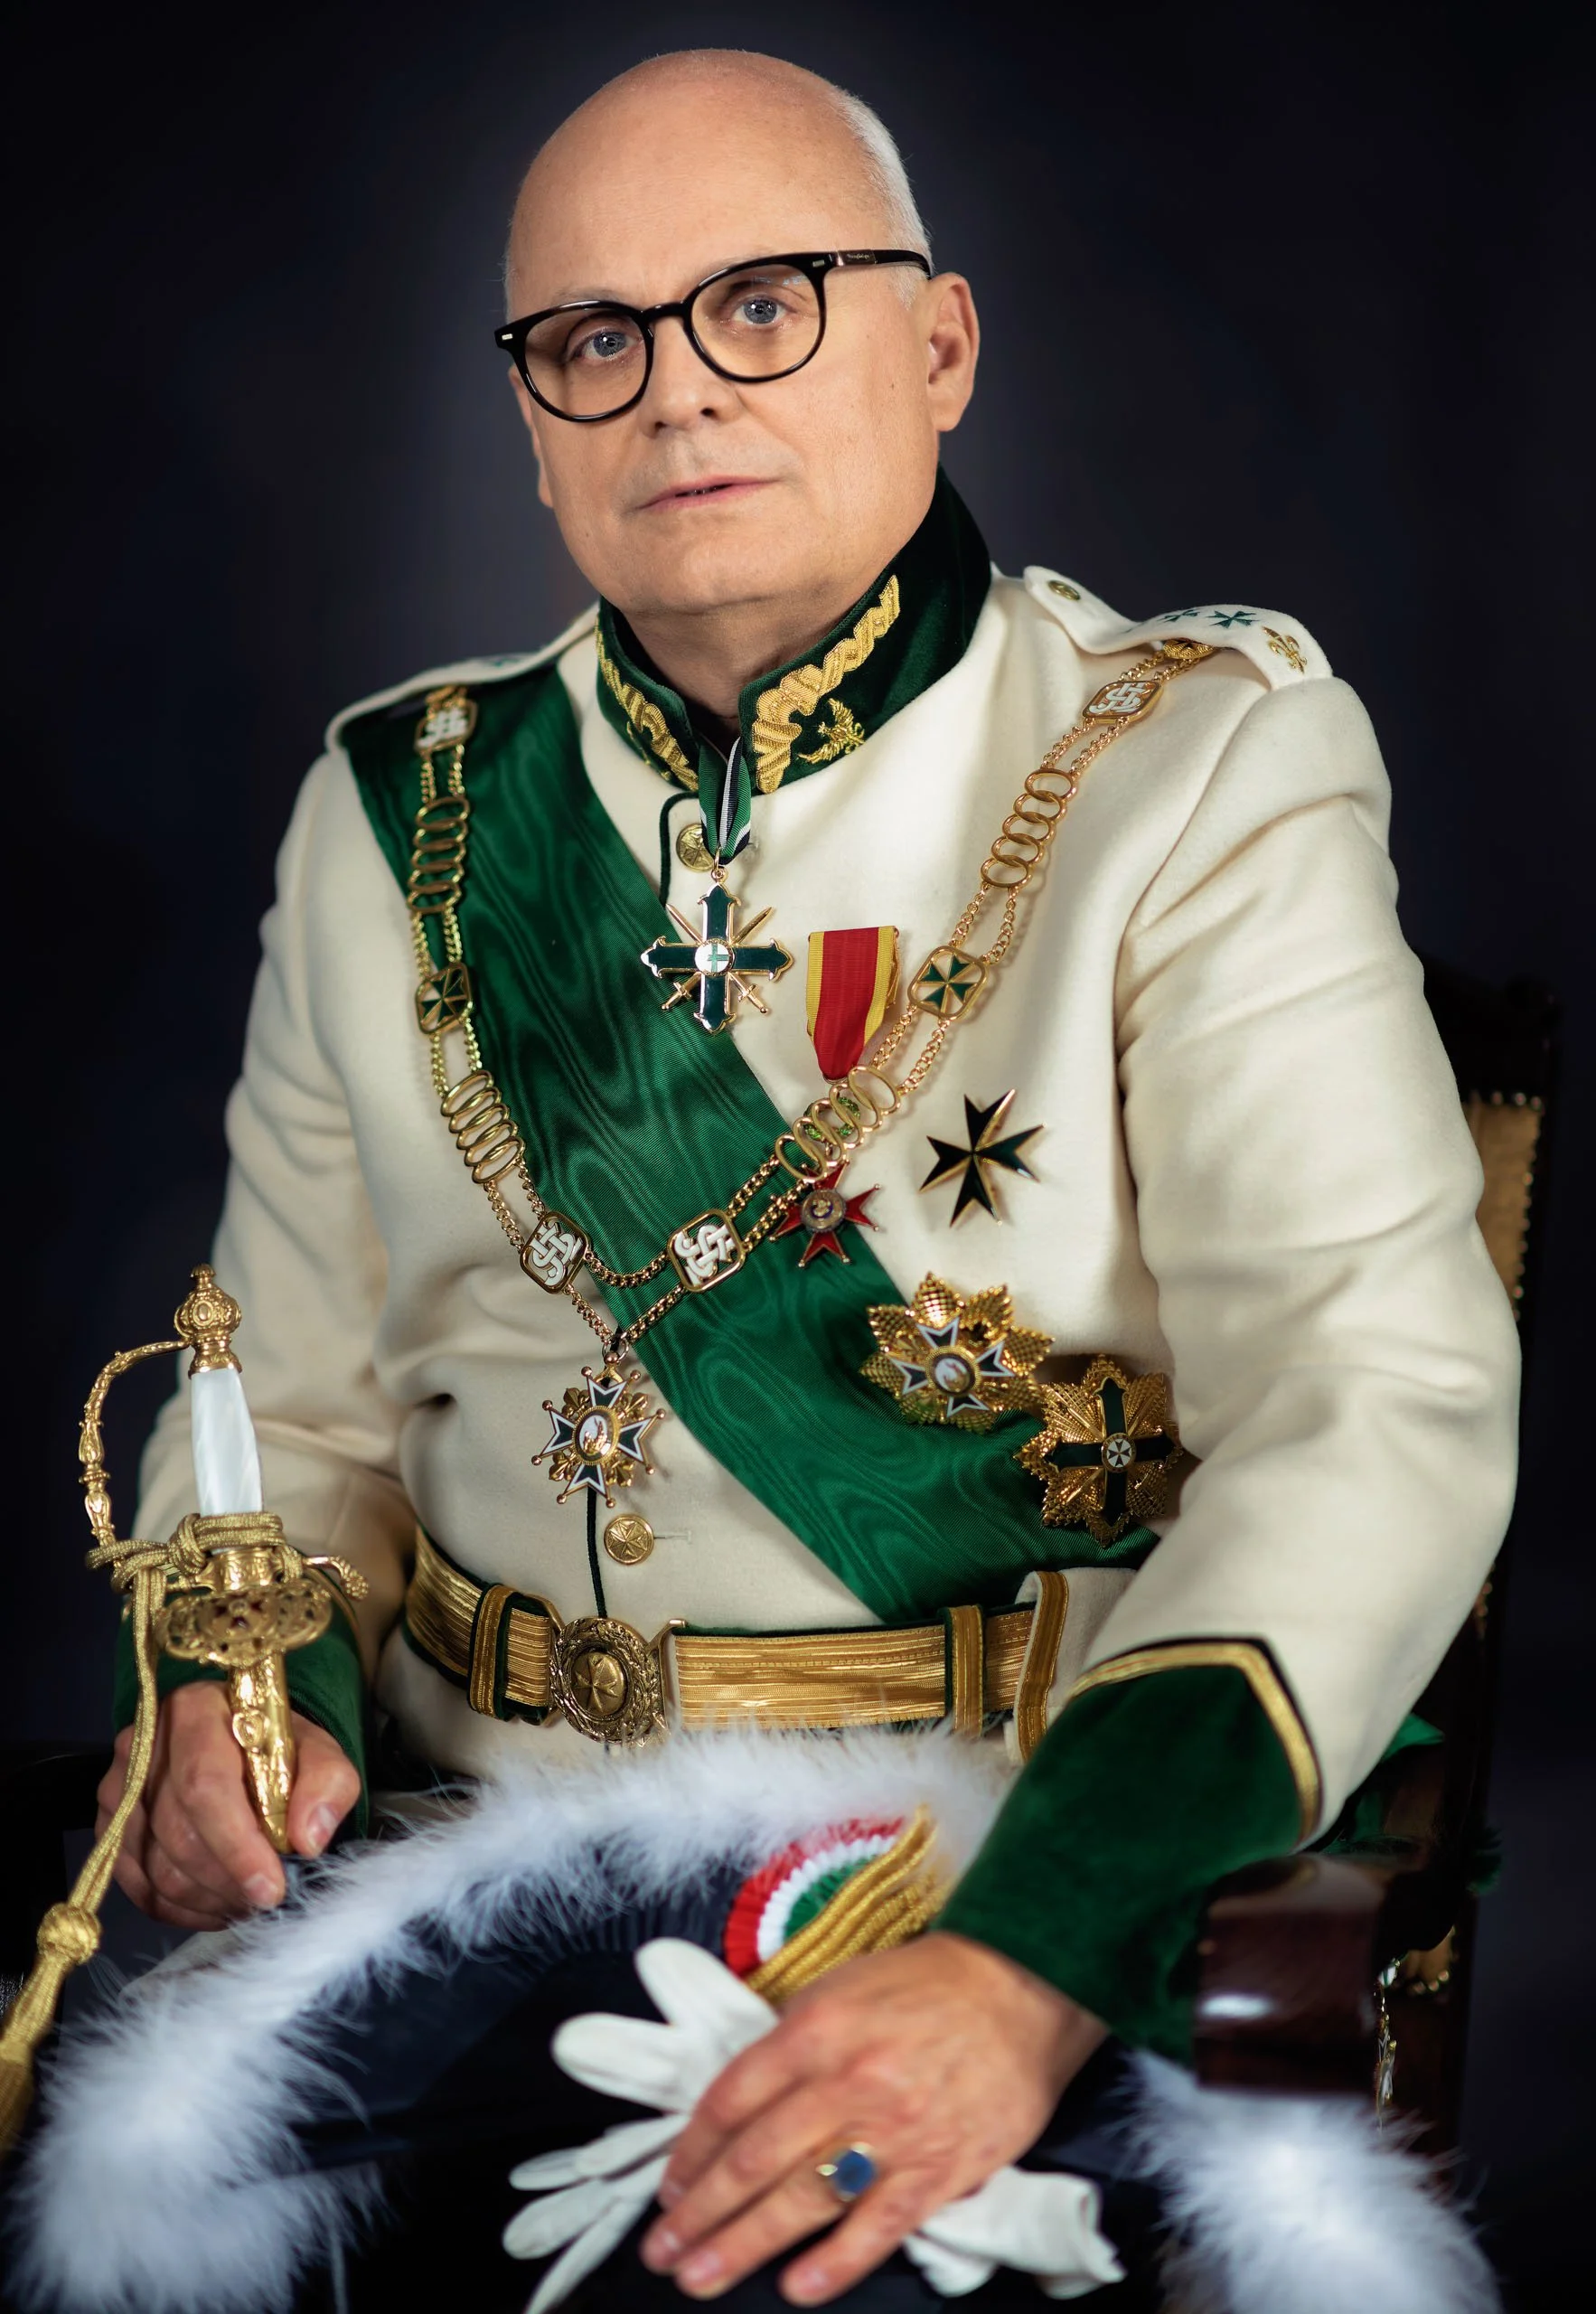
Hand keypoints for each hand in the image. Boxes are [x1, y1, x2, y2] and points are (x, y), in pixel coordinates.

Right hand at [95, 1682, 359, 1929]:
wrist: (239, 1747)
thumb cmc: (278, 1750)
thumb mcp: (319, 1753)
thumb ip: (327, 1784)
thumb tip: (309, 1839)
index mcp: (196, 1709)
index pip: (205, 1786)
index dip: (237, 1844)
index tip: (271, 1887)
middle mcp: (144, 1743)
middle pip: (178, 1833)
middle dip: (228, 1880)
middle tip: (266, 1900)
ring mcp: (118, 1786)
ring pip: (156, 1868)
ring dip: (208, 1898)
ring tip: (247, 1899)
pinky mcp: (108, 1827)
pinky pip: (137, 1887)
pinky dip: (181, 1909)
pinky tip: (217, 1903)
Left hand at [640, 1930, 1104, 2304]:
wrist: (1021, 1991)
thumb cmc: (925, 1986)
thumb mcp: (841, 1987)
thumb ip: (791, 2042)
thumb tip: (743, 2101)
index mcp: (815, 2030)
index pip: (733, 2100)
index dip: (692, 2151)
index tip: (670, 2187)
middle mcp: (847, 2083)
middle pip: (756, 2159)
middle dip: (702, 2213)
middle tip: (663, 2252)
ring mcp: (893, 2131)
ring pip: (804, 2199)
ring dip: (746, 2245)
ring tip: (703, 2277)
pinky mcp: (938, 2170)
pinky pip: (878, 2227)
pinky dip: (836, 2262)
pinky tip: (798, 2287)